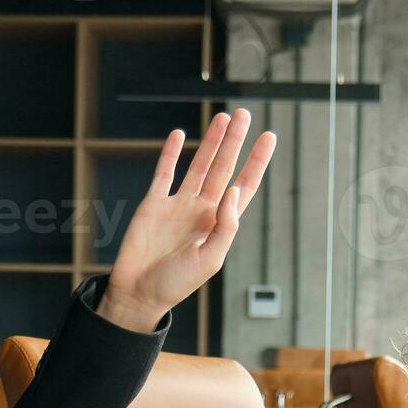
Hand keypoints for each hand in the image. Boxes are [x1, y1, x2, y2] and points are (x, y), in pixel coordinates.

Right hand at [101, 108, 276, 331]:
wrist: (138, 292)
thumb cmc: (176, 284)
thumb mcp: (210, 260)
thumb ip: (226, 226)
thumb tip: (233, 190)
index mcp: (219, 224)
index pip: (244, 186)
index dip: (257, 162)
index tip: (269, 136)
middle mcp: (202, 210)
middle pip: (223, 167)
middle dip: (235, 141)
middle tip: (245, 115)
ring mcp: (178, 204)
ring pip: (199, 164)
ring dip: (211, 142)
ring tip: (223, 118)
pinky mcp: (153, 203)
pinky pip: (164, 173)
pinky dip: (170, 154)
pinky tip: (180, 135)